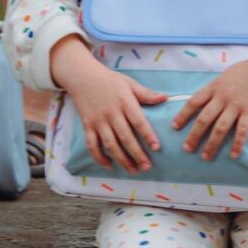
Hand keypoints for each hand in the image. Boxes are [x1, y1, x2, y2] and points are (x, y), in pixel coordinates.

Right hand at [50, 38, 166, 171]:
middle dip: (137, 154)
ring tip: (133, 170)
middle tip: (147, 167)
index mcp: (124, 102)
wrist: (82, 77)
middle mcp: (111, 113)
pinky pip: (92, 145)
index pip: (138, 121)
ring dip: (122, 159)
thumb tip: (165, 98)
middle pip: (125, 137)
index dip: (148, 135)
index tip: (157, 148)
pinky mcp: (87, 126)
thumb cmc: (109, 80)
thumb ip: (146, 93)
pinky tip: (108, 165)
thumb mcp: (129, 83)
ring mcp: (98, 121)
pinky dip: (99, 157)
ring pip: (110, 144)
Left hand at [171, 50, 247, 161]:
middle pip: (204, 118)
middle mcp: (222, 97)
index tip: (175, 127)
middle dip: (194, 135)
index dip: (182, 115)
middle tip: (187, 148)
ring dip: (212, 144)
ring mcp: (236, 105)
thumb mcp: (225, 75)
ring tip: (205, 156)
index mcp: (214, 87)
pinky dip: (238, 143)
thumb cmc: (246, 70)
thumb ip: (214, 89)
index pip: (193, 102)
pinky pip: (242, 130)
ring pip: (220, 127)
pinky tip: (234, 155)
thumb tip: (203, 101)